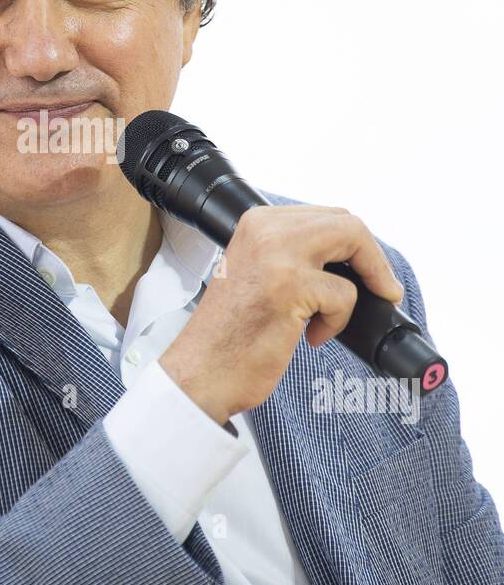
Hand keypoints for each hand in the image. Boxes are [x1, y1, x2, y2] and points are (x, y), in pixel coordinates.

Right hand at [159, 205, 403, 424]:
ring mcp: (277, 255)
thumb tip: (349, 257)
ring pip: (354, 242)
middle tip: (382, 290)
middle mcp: (265, 230)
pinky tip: (311, 336)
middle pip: (347, 223)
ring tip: (339, 316)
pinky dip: (338, 321)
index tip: (365, 271)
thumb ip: (292, 254)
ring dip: (364, 285)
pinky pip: (345, 294)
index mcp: (256, 222)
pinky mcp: (290, 287)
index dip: (354, 244)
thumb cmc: (230, 332)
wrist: (202, 370)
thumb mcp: (257, 272)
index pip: (326, 214)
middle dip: (372, 259)